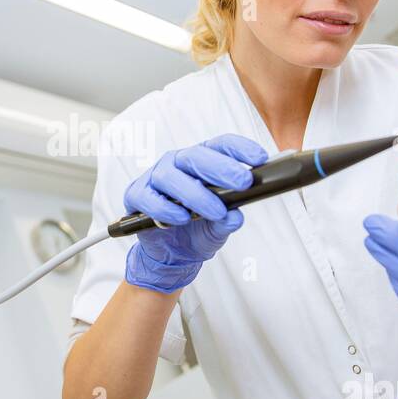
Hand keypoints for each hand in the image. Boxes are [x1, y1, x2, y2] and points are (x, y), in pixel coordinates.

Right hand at [123, 134, 267, 293]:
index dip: (240, 148)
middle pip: (196, 155)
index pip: (220, 145)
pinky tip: (181, 218)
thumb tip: (236, 216)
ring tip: (215, 212)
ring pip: (171, 176)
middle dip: (222, 168)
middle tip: (243, 182)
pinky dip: (166, 209)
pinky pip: (148, 197)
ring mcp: (155, 177)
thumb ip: (228, 220)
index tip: (260, 158)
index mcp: (201, 161)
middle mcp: (178, 163)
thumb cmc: (197, 230)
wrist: (172, 254)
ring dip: (196, 194)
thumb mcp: (219, 227)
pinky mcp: (136, 195)